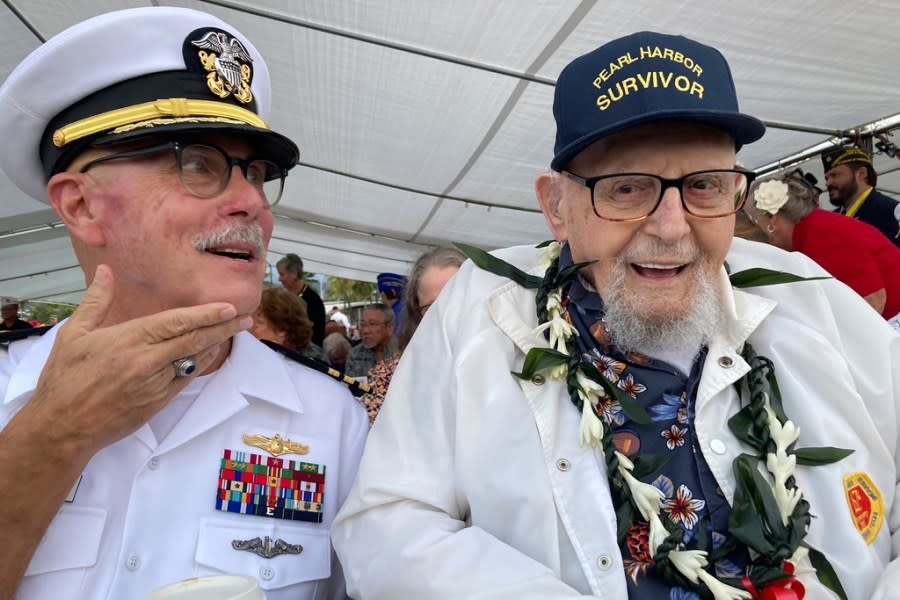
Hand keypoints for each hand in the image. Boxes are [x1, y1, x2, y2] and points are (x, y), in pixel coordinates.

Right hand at [22, 264, 252, 459]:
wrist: (61, 427)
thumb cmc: (64, 379)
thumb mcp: (74, 334)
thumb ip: (96, 301)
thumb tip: (106, 271)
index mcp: (127, 341)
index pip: (175, 323)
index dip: (205, 315)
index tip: (229, 307)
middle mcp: (145, 362)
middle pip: (194, 341)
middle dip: (223, 328)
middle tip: (246, 318)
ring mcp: (154, 385)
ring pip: (193, 360)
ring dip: (215, 345)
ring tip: (234, 330)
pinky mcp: (158, 403)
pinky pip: (185, 379)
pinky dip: (200, 364)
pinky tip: (210, 353)